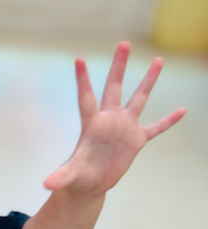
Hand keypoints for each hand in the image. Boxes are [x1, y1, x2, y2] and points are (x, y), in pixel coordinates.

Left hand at [43, 42, 185, 197]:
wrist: (90, 184)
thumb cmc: (77, 177)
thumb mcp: (70, 177)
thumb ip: (61, 177)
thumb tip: (47, 185)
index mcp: (91, 125)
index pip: (86, 98)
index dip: (82, 80)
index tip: (78, 58)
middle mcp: (109, 120)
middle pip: (114, 87)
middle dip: (119, 66)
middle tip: (124, 44)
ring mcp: (124, 128)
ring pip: (139, 99)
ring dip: (148, 81)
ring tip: (158, 60)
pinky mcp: (136, 141)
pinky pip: (156, 127)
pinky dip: (168, 121)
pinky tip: (182, 110)